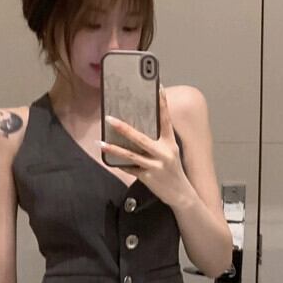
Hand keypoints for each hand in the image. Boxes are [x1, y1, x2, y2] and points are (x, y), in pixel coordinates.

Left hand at [101, 84, 190, 208]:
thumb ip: (159, 141)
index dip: (162, 103)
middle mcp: (163, 153)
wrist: (181, 194)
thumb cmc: (173, 170)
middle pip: (141, 138)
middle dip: (124, 128)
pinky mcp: (148, 177)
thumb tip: (139, 129)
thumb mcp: (171, 152)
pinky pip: (130, 168)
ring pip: (131, 154)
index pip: (166, 119)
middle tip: (110, 118)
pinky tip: (108, 159)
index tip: (158, 87)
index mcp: (170, 143)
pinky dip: (119, 163)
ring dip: (114, 148)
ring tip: (101, 142)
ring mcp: (155, 166)